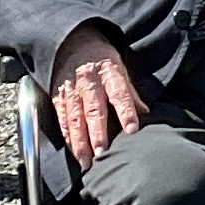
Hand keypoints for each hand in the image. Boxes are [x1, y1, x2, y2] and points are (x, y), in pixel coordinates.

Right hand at [51, 26, 146, 163]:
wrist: (72, 42)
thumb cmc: (101, 60)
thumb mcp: (120, 68)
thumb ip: (131, 93)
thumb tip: (146, 114)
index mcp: (109, 73)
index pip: (119, 93)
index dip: (126, 111)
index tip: (132, 130)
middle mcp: (88, 82)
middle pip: (93, 110)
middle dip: (97, 134)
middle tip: (103, 154)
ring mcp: (71, 90)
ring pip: (75, 119)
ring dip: (80, 142)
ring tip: (87, 162)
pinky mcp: (58, 98)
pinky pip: (62, 120)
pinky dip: (68, 137)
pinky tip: (74, 152)